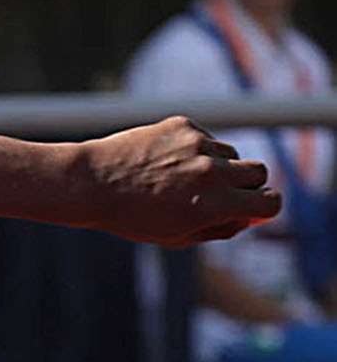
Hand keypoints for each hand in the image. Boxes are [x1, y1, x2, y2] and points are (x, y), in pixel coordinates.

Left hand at [81, 116, 280, 245]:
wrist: (90, 184)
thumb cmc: (132, 217)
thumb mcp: (176, 236)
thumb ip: (220, 228)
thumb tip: (251, 215)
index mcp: (211, 207)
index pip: (270, 202)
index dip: (265, 206)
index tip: (255, 207)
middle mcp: (209, 173)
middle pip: (259, 172)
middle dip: (246, 185)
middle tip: (220, 194)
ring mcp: (198, 146)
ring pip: (231, 154)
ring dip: (217, 166)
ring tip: (179, 180)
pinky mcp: (184, 125)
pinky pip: (206, 139)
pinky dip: (194, 150)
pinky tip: (164, 162)